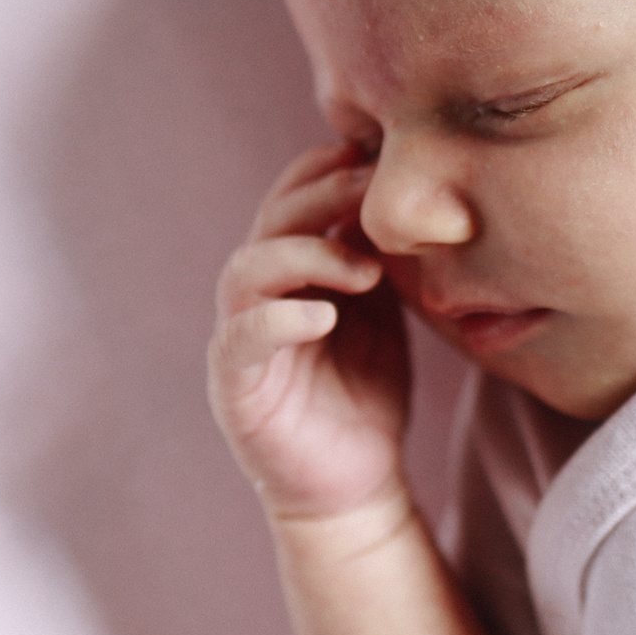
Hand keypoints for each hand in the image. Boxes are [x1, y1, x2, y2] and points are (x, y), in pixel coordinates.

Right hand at [207, 142, 411, 520]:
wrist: (355, 479)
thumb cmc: (366, 389)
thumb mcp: (382, 310)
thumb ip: (377, 256)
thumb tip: (400, 192)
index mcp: (290, 271)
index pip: (291, 198)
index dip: (324, 170)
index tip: (376, 155)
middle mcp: (257, 296)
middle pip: (269, 223)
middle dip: (321, 196)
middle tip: (373, 189)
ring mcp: (240, 339)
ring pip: (246, 272)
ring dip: (304, 254)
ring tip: (363, 268)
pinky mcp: (235, 387)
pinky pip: (241, 342)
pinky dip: (277, 320)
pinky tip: (322, 315)